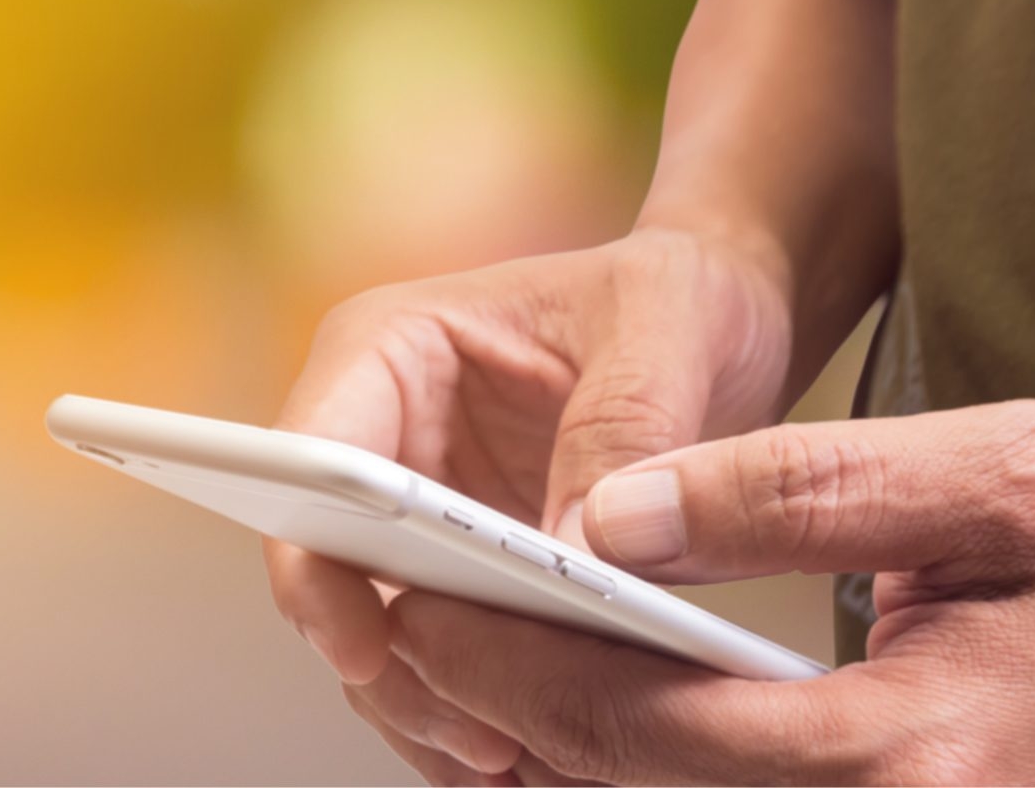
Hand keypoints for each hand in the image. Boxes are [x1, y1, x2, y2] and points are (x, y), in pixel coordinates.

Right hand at [263, 229, 795, 783]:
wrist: (723, 321)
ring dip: (438, 706)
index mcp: (395, 348)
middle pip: (337, 572)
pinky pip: (453, 655)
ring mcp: (425, 512)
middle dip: (395, 664)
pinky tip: (539, 753)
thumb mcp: (667, 330)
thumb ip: (624, 429)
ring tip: (520, 761)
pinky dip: (485, 707)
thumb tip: (578, 555)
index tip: (370, 644)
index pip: (312, 458)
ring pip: (388, 634)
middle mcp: (390, 435)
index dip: (318, 560)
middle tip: (483, 732)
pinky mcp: (475, 571)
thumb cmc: (677, 294)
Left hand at [387, 400, 1034, 783]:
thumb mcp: (1003, 472)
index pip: (652, 723)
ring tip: (473, 656)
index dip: (520, 663)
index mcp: (914, 754)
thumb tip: (616, 516)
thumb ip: (803, 488)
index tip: (426, 596)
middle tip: (417, 622)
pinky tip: (583, 712)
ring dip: (554, 746)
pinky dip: (630, 766)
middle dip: (508, 708)